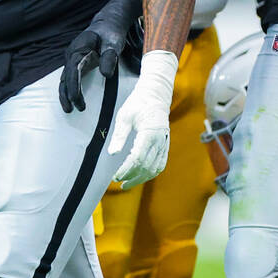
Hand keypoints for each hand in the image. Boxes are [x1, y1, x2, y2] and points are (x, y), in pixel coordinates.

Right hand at [59, 0, 141, 112]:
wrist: (109, 23)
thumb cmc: (111, 32)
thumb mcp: (113, 43)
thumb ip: (109, 58)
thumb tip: (106, 75)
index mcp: (78, 48)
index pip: (72, 71)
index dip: (73, 87)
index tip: (76, 100)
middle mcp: (72, 53)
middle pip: (64, 77)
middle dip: (66, 94)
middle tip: (71, 110)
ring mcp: (73, 58)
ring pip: (64, 78)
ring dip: (66, 93)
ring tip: (69, 109)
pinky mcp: (77, 62)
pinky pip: (70, 77)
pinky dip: (69, 88)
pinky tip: (72, 99)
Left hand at [108, 50, 176, 189]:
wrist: (156, 94)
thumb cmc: (138, 103)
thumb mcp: (124, 116)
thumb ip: (119, 135)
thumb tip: (112, 153)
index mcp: (149, 133)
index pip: (138, 158)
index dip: (126, 169)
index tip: (115, 175)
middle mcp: (160, 141)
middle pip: (147, 167)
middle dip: (132, 177)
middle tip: (118, 181)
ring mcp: (165, 144)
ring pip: (155, 168)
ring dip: (141, 178)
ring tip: (127, 183)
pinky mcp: (166, 145)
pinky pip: (161, 164)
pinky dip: (151, 173)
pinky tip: (141, 176)